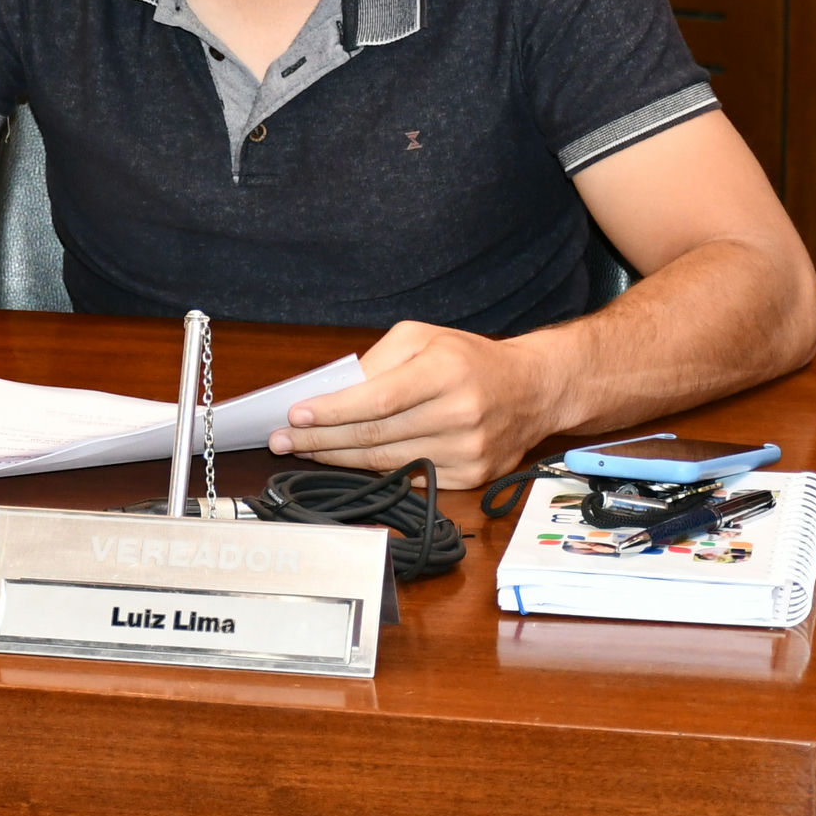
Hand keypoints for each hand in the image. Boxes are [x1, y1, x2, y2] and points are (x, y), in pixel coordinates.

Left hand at [266, 320, 560, 488]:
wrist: (533, 390)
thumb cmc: (469, 359)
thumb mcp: (423, 337)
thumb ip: (377, 362)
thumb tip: (334, 393)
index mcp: (447, 372)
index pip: (378, 399)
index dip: (332, 411)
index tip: (295, 416)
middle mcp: (461, 414)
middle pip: (376, 435)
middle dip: (321, 439)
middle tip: (282, 440)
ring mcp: (468, 451)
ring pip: (387, 462)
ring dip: (338, 458)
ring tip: (303, 450)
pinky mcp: (471, 476)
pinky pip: (410, 478)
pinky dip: (373, 471)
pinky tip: (346, 461)